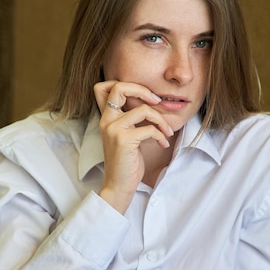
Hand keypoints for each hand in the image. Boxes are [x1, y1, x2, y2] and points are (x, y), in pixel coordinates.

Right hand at [93, 80, 173, 213]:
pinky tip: (163, 143)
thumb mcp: (126, 135)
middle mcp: (106, 120)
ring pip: (143, 109)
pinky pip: (149, 129)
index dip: (125, 84)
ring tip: (166, 131)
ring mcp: (114, 129)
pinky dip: (161, 135)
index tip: (143, 96)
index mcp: (106, 118)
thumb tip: (152, 103)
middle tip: (157, 101)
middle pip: (119, 87)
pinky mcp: (124, 140)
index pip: (103, 87)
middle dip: (143, 90)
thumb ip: (130, 119)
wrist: (118, 185)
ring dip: (161, 120)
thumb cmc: (126, 161)